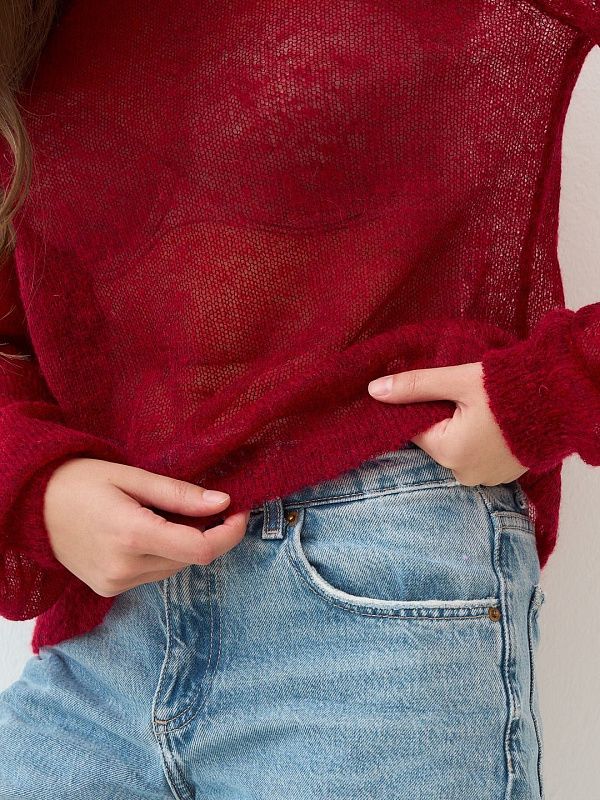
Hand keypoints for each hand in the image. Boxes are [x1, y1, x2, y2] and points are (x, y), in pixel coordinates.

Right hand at [44, 457, 249, 596]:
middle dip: (207, 533)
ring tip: (166, 514)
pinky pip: (154, 574)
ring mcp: (115, 583)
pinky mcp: (110, 589)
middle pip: (190, 558)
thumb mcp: (131, 476)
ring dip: (184, 544)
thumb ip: (179, 494)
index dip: (228, 534)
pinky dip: (163, 554)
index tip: (239, 512)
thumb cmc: (80, 481)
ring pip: (174, 568)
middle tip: (204, 504)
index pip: (200, 549)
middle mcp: (124, 568)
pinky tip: (148, 531)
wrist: (32, 505)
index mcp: (132, 535)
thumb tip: (222, 502)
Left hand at [367, 361, 527, 485]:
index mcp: (448, 452)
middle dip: (441, 418)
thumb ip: (415, 386)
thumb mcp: (456, 381)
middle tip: (463, 396)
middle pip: (434, 440)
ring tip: (481, 408)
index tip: (436, 391)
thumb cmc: (508, 389)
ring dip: (460, 429)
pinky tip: (492, 423)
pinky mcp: (501, 476)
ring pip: (454, 449)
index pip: (414, 430)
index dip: (421, 407)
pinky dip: (478, 440)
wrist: (559, 400)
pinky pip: (475, 457)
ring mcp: (484, 479)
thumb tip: (374, 391)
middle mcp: (463, 473)